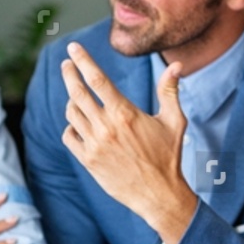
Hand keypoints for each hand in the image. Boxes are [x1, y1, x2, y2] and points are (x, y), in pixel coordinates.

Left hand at [61, 42, 197, 243]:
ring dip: (72, 101)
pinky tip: (79, 124)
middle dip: (69, 74)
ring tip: (78, 96)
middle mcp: (106, 128)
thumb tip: (177, 65)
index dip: (83, 61)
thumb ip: (170, 91)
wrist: (158, 195)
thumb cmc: (169, 157)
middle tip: (66, 64)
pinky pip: (69, 136)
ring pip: (71, 114)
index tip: (73, 48)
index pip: (97, 80)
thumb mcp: (175, 122)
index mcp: (125, 114)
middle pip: (77, 93)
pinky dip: (71, 126)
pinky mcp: (88, 161)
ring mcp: (94, 145)